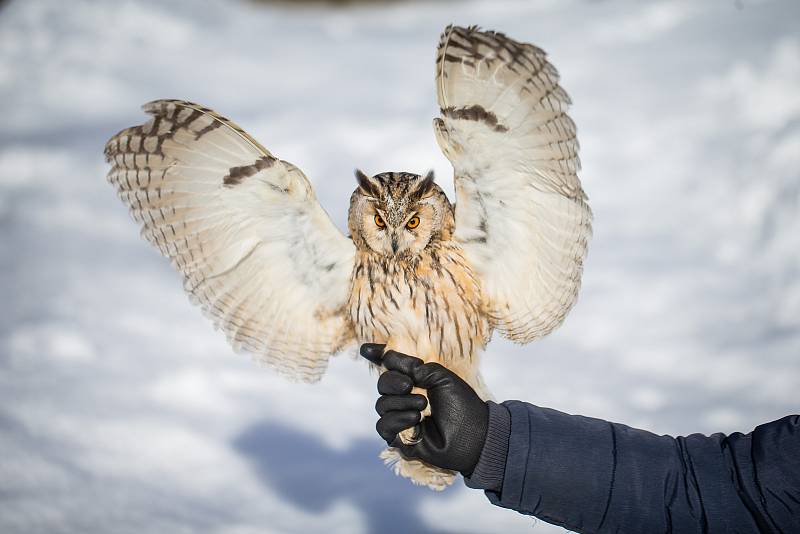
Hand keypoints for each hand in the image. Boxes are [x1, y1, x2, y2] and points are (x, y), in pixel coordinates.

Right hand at [360, 343, 488, 475]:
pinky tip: (415, 420)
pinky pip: (383, 425)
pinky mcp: (399, 438)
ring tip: (422, 406)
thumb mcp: (439, 376)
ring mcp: (401, 418)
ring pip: (381, 404)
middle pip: (382, 383)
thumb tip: (388, 356)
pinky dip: (397, 419)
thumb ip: (412, 366)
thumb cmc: (461, 404)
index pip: (391, 367)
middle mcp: (405, 397)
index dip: (377, 356)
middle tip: (409, 385)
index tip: (367, 349)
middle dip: (392, 381)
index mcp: (416, 380)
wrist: (473, 434)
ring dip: (401, 402)